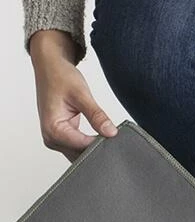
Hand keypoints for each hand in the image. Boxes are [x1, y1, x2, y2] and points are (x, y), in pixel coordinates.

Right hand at [29, 28, 117, 162]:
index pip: (82, 147)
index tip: (117, 139)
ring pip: (80, 154)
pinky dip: (90, 144)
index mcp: (53, 129)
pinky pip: (79, 148)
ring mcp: (55, 140)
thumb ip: (96, 115)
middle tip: (117, 139)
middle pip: (80, 154)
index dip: (101, 144)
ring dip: (95, 148)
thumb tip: (111, 132)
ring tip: (110, 136)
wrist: (50, 67)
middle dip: (99, 148)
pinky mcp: (62, 137)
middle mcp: (51, 138)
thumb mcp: (81, 94)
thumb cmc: (60, 76)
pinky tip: (103, 138)